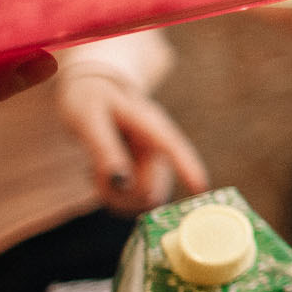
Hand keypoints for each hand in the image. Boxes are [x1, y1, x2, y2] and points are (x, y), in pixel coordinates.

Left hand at [54, 67, 208, 211]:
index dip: (189, 167)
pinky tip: (101, 177)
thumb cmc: (90, 101)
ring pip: (145, 199)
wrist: (93, 91)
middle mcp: (160, 146)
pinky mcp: (146, 173)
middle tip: (93, 175)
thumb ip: (104, 150)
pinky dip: (115, 197)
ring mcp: (154, 162)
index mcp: (150, 124)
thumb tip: (122, 183)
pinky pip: (136, 200)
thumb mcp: (89, 120)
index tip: (202, 188)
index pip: (173, 147)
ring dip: (116, 197)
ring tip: (94, 174)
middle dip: (122, 194)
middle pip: (153, 187)